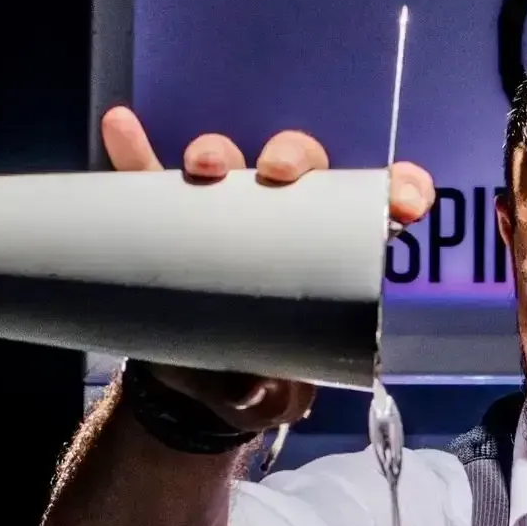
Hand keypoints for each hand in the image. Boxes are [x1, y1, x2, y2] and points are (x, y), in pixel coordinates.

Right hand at [100, 107, 436, 429]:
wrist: (191, 394)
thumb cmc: (255, 384)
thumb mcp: (270, 398)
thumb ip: (268, 397)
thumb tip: (253, 388)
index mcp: (333, 253)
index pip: (376, 206)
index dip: (398, 190)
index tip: (403, 202)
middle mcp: (283, 218)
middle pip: (299, 165)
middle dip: (292, 156)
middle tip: (277, 173)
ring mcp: (223, 214)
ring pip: (228, 163)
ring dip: (216, 152)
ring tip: (203, 168)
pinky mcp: (166, 221)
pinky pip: (149, 177)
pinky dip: (136, 153)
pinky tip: (123, 127)